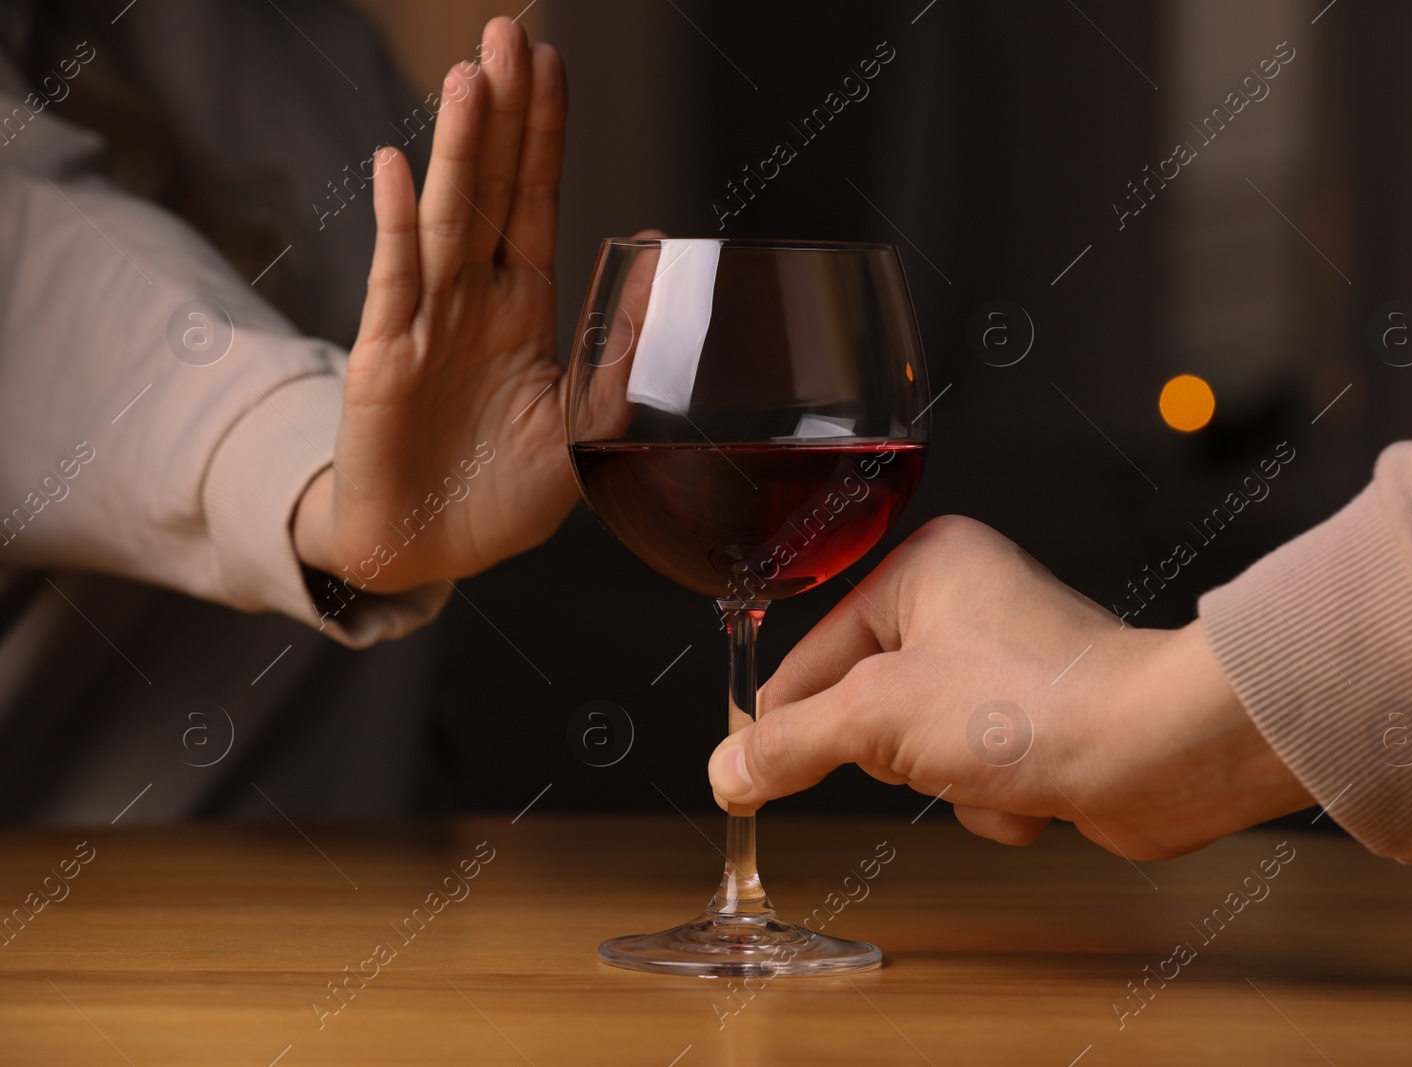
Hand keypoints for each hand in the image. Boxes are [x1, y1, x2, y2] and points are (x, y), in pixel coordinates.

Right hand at [292, 20, 574, 592]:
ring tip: (470, 80)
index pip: (535, 200)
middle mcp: (473, 298)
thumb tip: (654, 262)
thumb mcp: (584, 425)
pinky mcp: (384, 356)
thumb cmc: (505, 492)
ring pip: (446, 218)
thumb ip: (618, 351)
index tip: (552, 66)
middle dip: (502, 112)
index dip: (544, 135)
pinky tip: (395, 169)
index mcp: (523, 306)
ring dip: (458, 150)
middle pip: (491, 187)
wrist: (433, 549)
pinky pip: (392, 281)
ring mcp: (425, 319)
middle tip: (508, 33)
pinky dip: (394, 226)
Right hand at [706, 516, 1313, 858]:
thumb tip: (728, 770)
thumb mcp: (878, 717)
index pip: (813, 653)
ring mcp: (1005, 665)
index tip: (750, 773)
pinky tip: (1033, 791)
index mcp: (924, 567)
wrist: (1158, 754)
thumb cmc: (1038, 703)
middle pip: (865, 709)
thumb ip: (790, 743)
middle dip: (899, 755)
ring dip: (950, 786)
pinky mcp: (1038, 722)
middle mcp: (966, 604)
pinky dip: (993, 803)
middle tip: (932, 748)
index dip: (789, 721)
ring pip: (919, 754)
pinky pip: (972, 778)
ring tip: (996, 767)